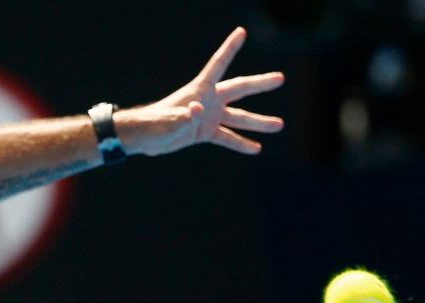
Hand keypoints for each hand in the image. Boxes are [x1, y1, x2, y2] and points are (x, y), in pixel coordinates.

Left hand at [116, 27, 283, 156]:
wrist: (144, 138)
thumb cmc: (153, 124)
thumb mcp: (169, 120)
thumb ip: (184, 116)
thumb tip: (198, 110)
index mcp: (199, 90)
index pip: (218, 65)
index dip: (230, 48)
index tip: (241, 32)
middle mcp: (208, 100)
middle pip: (239, 89)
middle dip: (260, 84)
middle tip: (280, 78)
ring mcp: (208, 116)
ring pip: (239, 118)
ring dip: (258, 123)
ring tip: (279, 125)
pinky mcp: (204, 132)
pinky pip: (227, 137)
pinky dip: (241, 143)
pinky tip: (256, 149)